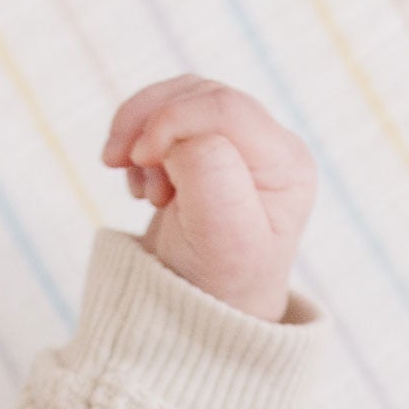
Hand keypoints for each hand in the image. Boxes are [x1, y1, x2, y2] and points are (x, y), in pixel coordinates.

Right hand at [102, 76, 317, 322]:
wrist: (202, 313)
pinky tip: (140, 184)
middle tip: (120, 163)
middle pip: (199, 94)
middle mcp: (272, 148)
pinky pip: (163, 115)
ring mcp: (240, 145)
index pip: (226, 107)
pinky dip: (138, 141)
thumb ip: (208, 169)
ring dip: (138, 130)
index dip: (172, 119)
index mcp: (288, 164)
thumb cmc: (218, 283)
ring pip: (176, 98)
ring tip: (134, 181)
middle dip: (149, 120)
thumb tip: (178, 133)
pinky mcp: (207, 146)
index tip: (140, 158)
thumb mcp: (222, 235)